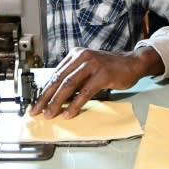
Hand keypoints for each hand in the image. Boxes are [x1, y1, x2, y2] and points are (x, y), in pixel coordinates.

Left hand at [29, 46, 163, 119]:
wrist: (132, 63)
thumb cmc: (109, 68)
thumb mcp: (87, 69)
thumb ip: (74, 78)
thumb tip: (56, 97)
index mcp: (75, 55)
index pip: (55, 74)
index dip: (44, 90)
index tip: (35, 103)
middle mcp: (81, 57)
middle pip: (58, 79)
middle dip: (45, 97)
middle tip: (36, 110)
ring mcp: (92, 64)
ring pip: (69, 85)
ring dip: (57, 102)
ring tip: (50, 114)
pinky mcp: (102, 74)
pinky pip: (85, 92)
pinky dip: (75, 104)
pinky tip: (69, 113)